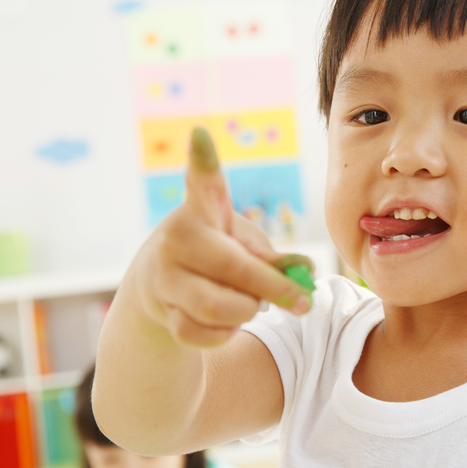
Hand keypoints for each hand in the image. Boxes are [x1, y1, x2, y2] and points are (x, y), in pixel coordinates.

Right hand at [132, 127, 312, 347]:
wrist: (160, 286)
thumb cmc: (217, 256)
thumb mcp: (244, 246)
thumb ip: (276, 259)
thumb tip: (307, 270)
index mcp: (202, 209)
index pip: (203, 182)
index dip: (203, 159)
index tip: (201, 133)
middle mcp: (178, 236)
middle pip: (235, 267)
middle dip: (275, 290)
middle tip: (303, 302)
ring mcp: (164, 274)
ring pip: (219, 306)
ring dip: (247, 312)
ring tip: (249, 305)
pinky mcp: (159, 309)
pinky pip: (202, 332)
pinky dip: (224, 334)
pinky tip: (225, 324)